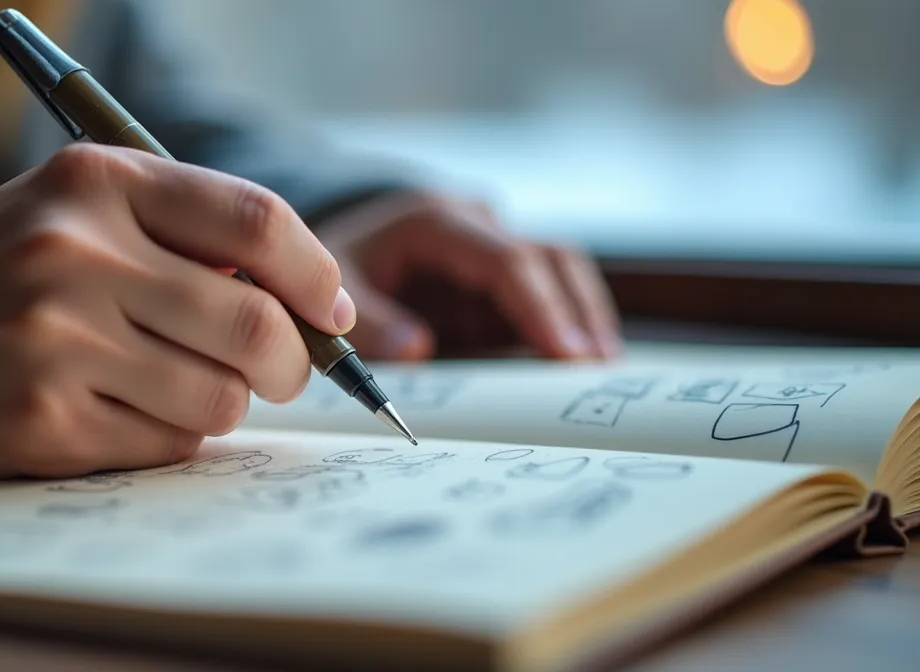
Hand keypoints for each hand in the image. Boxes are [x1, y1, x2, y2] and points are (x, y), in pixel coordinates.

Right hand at [0, 145, 352, 478]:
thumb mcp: (72, 211)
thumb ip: (178, 233)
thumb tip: (303, 298)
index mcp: (95, 183)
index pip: (255, 220)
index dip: (317, 274)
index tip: (332, 311)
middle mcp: (76, 254)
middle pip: (257, 324)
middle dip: (293, 362)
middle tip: (282, 371)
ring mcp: (56, 342)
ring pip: (221, 397)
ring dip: (221, 402)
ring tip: (176, 385)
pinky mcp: (43, 421)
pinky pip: (167, 443)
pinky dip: (168, 435)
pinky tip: (119, 411)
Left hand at [314, 191, 620, 360]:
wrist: (323, 256)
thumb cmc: (331, 276)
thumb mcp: (334, 296)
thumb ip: (369, 322)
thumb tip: (418, 351)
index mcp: (435, 222)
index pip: (506, 260)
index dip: (540, 306)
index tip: (564, 351)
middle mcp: (475, 224)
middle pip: (549, 258)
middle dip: (578, 311)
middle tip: (596, 367)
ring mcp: (493, 245)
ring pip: (561, 270)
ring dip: (585, 315)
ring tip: (604, 368)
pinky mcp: (500, 275)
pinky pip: (547, 292)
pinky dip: (568, 324)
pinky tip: (583, 363)